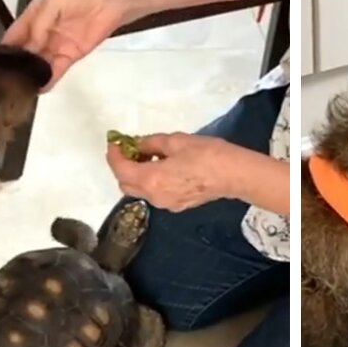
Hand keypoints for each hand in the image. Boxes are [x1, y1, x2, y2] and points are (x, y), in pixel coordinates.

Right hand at [2, 0, 127, 89]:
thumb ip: (38, 25)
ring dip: (33, 73)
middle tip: (12, 77)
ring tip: (25, 85)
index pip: (14, 35)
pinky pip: (57, 69)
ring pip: (40, 63)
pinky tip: (42, 85)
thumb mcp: (52, 3)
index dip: (6, 48)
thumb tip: (30, 48)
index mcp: (34, 16)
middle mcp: (43, 32)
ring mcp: (57, 45)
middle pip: (26, 52)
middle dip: (19, 64)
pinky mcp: (71, 55)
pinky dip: (50, 78)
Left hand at [105, 133, 238, 211]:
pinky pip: (154, 194)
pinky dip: (150, 181)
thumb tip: (137, 144)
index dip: (114, 155)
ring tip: (147, 156)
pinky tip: (161, 167)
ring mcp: (166, 204)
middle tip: (128, 149)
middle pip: (125, 184)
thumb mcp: (176, 141)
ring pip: (140, 191)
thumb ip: (150, 142)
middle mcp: (154, 197)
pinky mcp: (177, 205)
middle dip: (122, 167)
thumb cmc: (207, 154)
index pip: (121, 170)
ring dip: (136, 175)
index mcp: (152, 179)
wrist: (234, 175)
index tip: (114, 142)